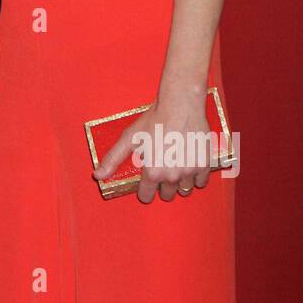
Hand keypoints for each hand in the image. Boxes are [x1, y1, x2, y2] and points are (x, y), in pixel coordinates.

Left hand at [93, 92, 217, 202]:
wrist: (181, 105)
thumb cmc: (154, 120)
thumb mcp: (129, 138)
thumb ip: (113, 159)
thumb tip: (97, 176)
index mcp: (152, 173)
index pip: (146, 197)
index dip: (144, 190)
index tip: (146, 182)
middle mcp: (172, 176)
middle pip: (166, 195)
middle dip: (162, 186)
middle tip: (161, 170)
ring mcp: (190, 172)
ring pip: (184, 190)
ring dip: (179, 183)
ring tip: (175, 166)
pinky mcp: (205, 165)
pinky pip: (201, 182)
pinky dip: (196, 177)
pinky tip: (189, 165)